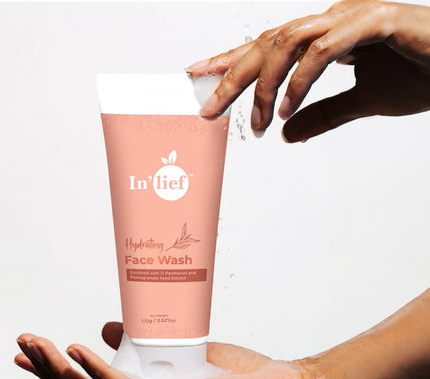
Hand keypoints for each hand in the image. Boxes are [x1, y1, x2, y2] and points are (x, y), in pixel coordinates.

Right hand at [14, 322, 314, 378]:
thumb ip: (140, 347)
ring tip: (39, 345)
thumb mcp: (178, 356)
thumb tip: (106, 330)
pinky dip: (98, 372)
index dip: (52, 378)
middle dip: (47, 373)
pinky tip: (79, 350)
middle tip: (23, 344)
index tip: (26, 355)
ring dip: (62, 372)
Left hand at [187, 0, 429, 140]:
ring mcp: (355, 17)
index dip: (231, 60)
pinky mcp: (379, 20)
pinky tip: (287, 110)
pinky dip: (301, 81)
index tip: (198, 76)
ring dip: (265, 86)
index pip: (268, 46)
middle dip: (233, 77)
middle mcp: (333, 21)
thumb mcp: (361, 102)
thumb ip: (323, 114)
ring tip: (256, 125)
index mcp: (326, 36)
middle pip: (267, 43)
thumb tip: (286, 134)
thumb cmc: (422, 74)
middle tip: (209, 111)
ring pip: (288, 42)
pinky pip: (325, 49)